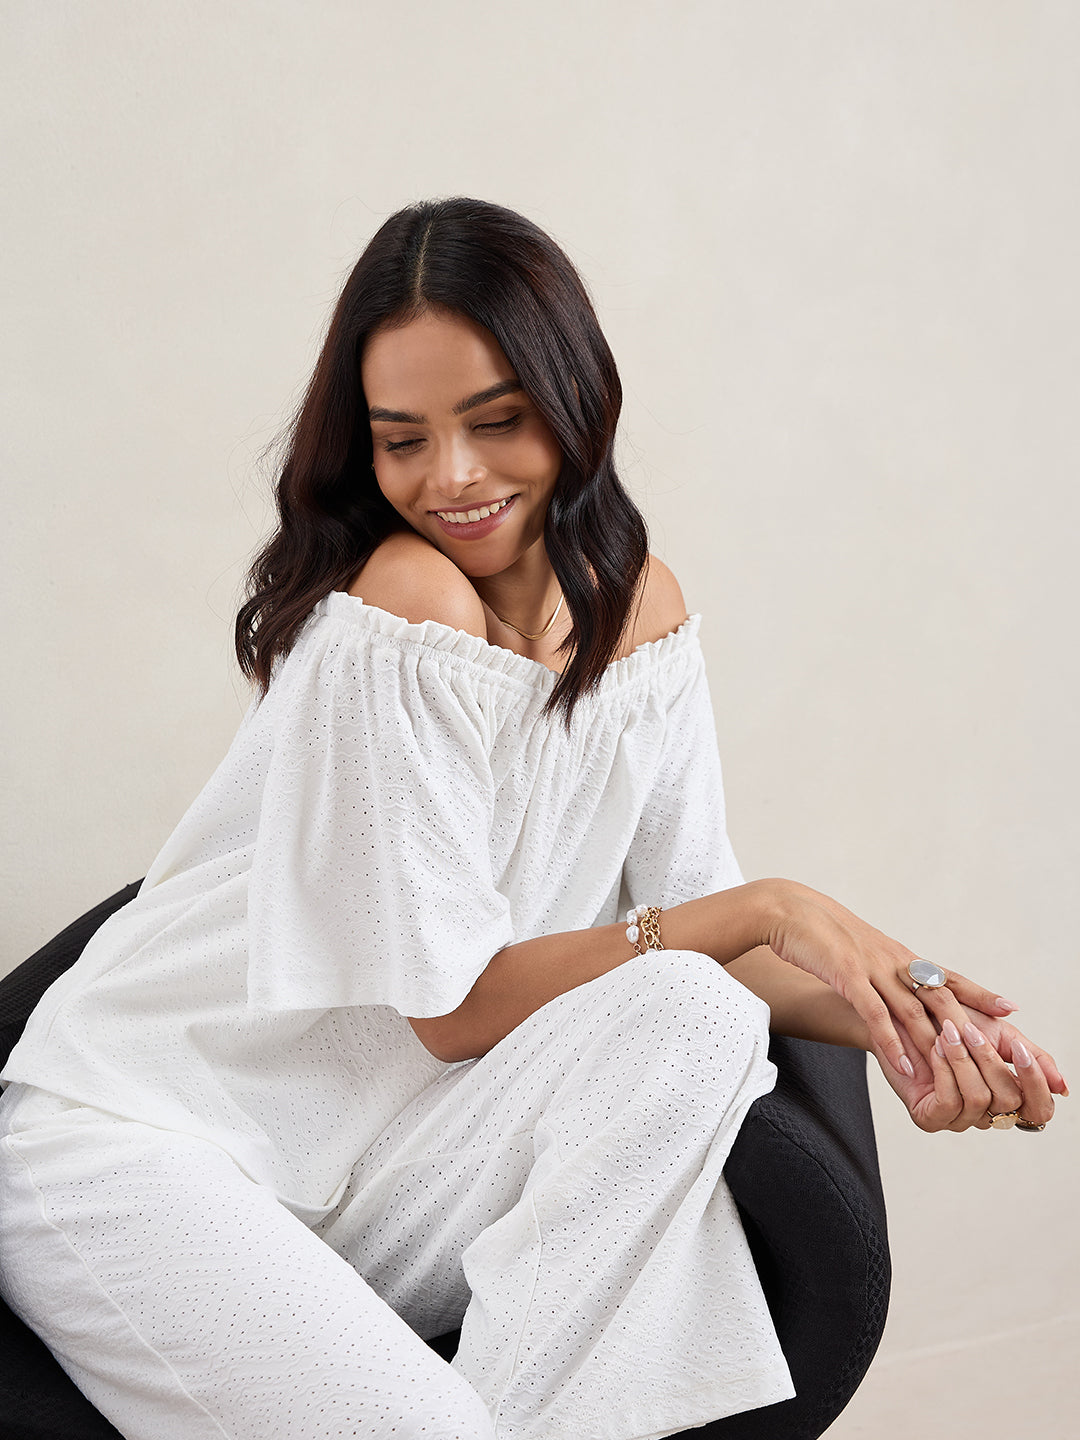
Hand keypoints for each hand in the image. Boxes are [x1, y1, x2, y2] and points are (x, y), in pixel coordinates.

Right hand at [762, 879, 1015, 1080]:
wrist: (788, 911)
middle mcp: (893, 960)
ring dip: (936, 1044)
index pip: (947, 976)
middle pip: (941, 996)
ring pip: (914, 1010)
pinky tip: (905, 1068)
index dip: (978, 992)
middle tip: (996, 1052)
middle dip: (971, 1025)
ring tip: (956, 1075)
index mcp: (898, 955)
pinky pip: (876, 1015)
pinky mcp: (848, 976)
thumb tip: (896, 989)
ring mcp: (872, 968)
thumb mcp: (860, 950)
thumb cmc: (820, 933)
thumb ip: (881, 970)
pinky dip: (893, 1043)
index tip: (1009, 1007)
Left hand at [868, 1010, 1061, 1131]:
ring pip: (978, 1099)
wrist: (903, 1010)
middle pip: (1009, 1100)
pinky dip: (944, 1070)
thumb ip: (1030, 1054)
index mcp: (1008, 1093)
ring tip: (947, 1031)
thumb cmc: (951, 1018)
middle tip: (969, 1028)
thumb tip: (1062, 1086)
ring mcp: (959, 1118)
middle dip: (989, 1059)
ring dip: (963, 1060)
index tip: (1018, 1050)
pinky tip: (935, 1047)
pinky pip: (948, 1102)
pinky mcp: (929, 1119)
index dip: (1036, 1083)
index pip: (1039, 1109)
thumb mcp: (996, 1030)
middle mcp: (987, 1112)